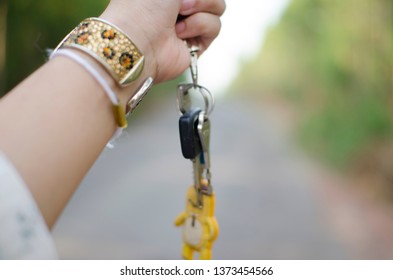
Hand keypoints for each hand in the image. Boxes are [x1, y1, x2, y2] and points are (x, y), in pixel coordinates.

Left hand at [100, 0, 225, 82]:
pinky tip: (180, 34)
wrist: (139, 40)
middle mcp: (181, 7)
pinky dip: (199, 26)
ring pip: (218, 8)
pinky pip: (215, 26)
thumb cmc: (145, 7)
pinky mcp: (198, 44)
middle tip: (181, 4)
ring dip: (201, 7)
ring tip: (179, 17)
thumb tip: (194, 1)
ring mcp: (191, 24)